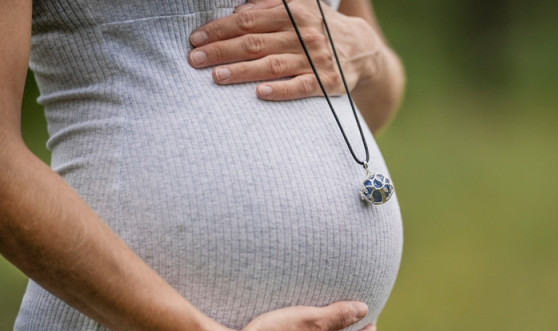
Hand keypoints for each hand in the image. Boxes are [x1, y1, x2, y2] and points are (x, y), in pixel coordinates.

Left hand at [187, 0, 382, 100]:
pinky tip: (260, 94)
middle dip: (222, 51)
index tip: (196, 39)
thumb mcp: (299, 7)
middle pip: (255, 43)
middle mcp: (304, 35)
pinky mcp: (326, 83)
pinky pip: (301, 87)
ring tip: (217, 77)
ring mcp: (315, 60)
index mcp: (293, 12)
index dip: (220, 29)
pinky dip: (280, 90)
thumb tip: (237, 10)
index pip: (248, 20)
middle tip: (195, 60)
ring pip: (272, 65)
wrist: (361, 49)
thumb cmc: (319, 27)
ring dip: (242, 71)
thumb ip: (268, 6)